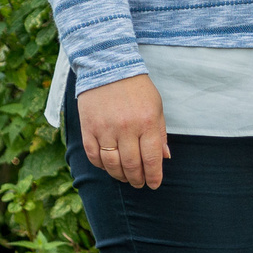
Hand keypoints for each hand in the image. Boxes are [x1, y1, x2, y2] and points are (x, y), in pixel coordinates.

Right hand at [77, 73, 169, 189]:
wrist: (108, 68)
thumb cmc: (136, 89)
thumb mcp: (156, 107)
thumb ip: (160, 133)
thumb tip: (164, 158)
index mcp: (147, 122)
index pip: (152, 158)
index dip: (154, 176)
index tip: (154, 184)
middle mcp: (126, 128)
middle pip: (132, 165)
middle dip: (137, 179)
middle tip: (139, 183)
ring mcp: (105, 129)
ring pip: (112, 165)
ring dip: (120, 176)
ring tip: (125, 177)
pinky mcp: (88, 128)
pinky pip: (94, 156)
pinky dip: (101, 165)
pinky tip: (108, 166)